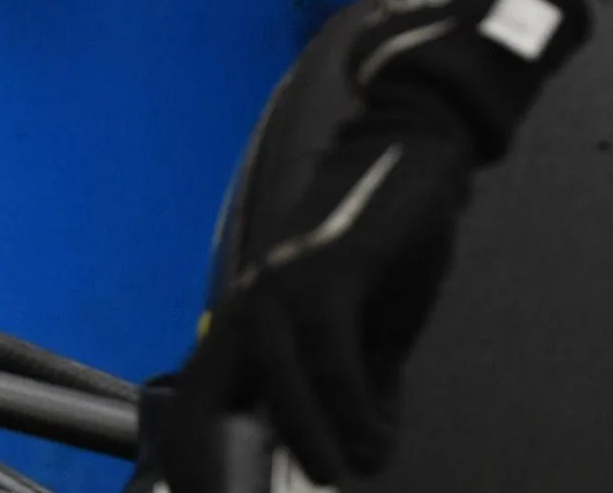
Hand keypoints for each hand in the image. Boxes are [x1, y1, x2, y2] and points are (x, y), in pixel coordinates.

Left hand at [156, 0, 590, 486]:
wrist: (416, 154)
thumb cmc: (389, 242)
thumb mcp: (370, 329)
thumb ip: (359, 384)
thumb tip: (360, 444)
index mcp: (251, 321)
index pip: (200, 402)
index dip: (196, 459)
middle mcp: (251, 304)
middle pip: (210, 402)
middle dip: (225, 465)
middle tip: (293, 492)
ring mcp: (283, 284)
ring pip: (279, 385)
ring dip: (314, 441)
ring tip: (343, 471)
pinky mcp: (327, 270)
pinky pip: (330, 357)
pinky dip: (353, 407)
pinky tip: (375, 435)